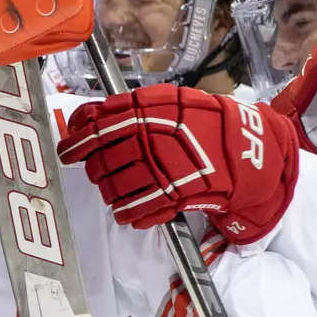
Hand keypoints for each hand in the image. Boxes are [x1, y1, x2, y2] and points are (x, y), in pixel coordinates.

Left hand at [57, 85, 299, 242]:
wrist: (248, 150)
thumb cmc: (206, 123)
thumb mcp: (168, 102)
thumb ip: (127, 109)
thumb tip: (86, 117)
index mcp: (144, 112)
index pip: (93, 129)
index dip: (75, 143)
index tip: (68, 151)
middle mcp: (148, 140)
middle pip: (101, 164)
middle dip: (98, 171)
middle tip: (104, 172)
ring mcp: (159, 170)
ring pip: (114, 190)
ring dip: (111, 194)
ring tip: (119, 193)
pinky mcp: (171, 197)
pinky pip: (135, 211)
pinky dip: (128, 214)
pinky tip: (131, 212)